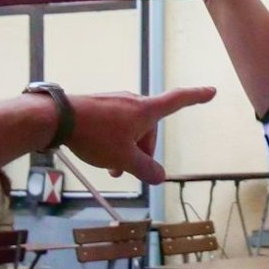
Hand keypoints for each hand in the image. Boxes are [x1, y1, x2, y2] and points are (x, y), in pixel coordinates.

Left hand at [65, 86, 218, 184]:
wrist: (57, 118)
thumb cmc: (96, 136)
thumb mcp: (124, 159)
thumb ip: (145, 170)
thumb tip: (160, 177)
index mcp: (146, 111)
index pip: (178, 101)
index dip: (196, 97)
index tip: (211, 91)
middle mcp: (133, 102)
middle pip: (150, 128)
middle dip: (143, 151)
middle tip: (128, 171)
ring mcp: (115, 102)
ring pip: (130, 129)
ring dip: (126, 148)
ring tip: (111, 168)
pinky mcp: (99, 105)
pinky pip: (115, 125)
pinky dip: (114, 140)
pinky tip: (99, 153)